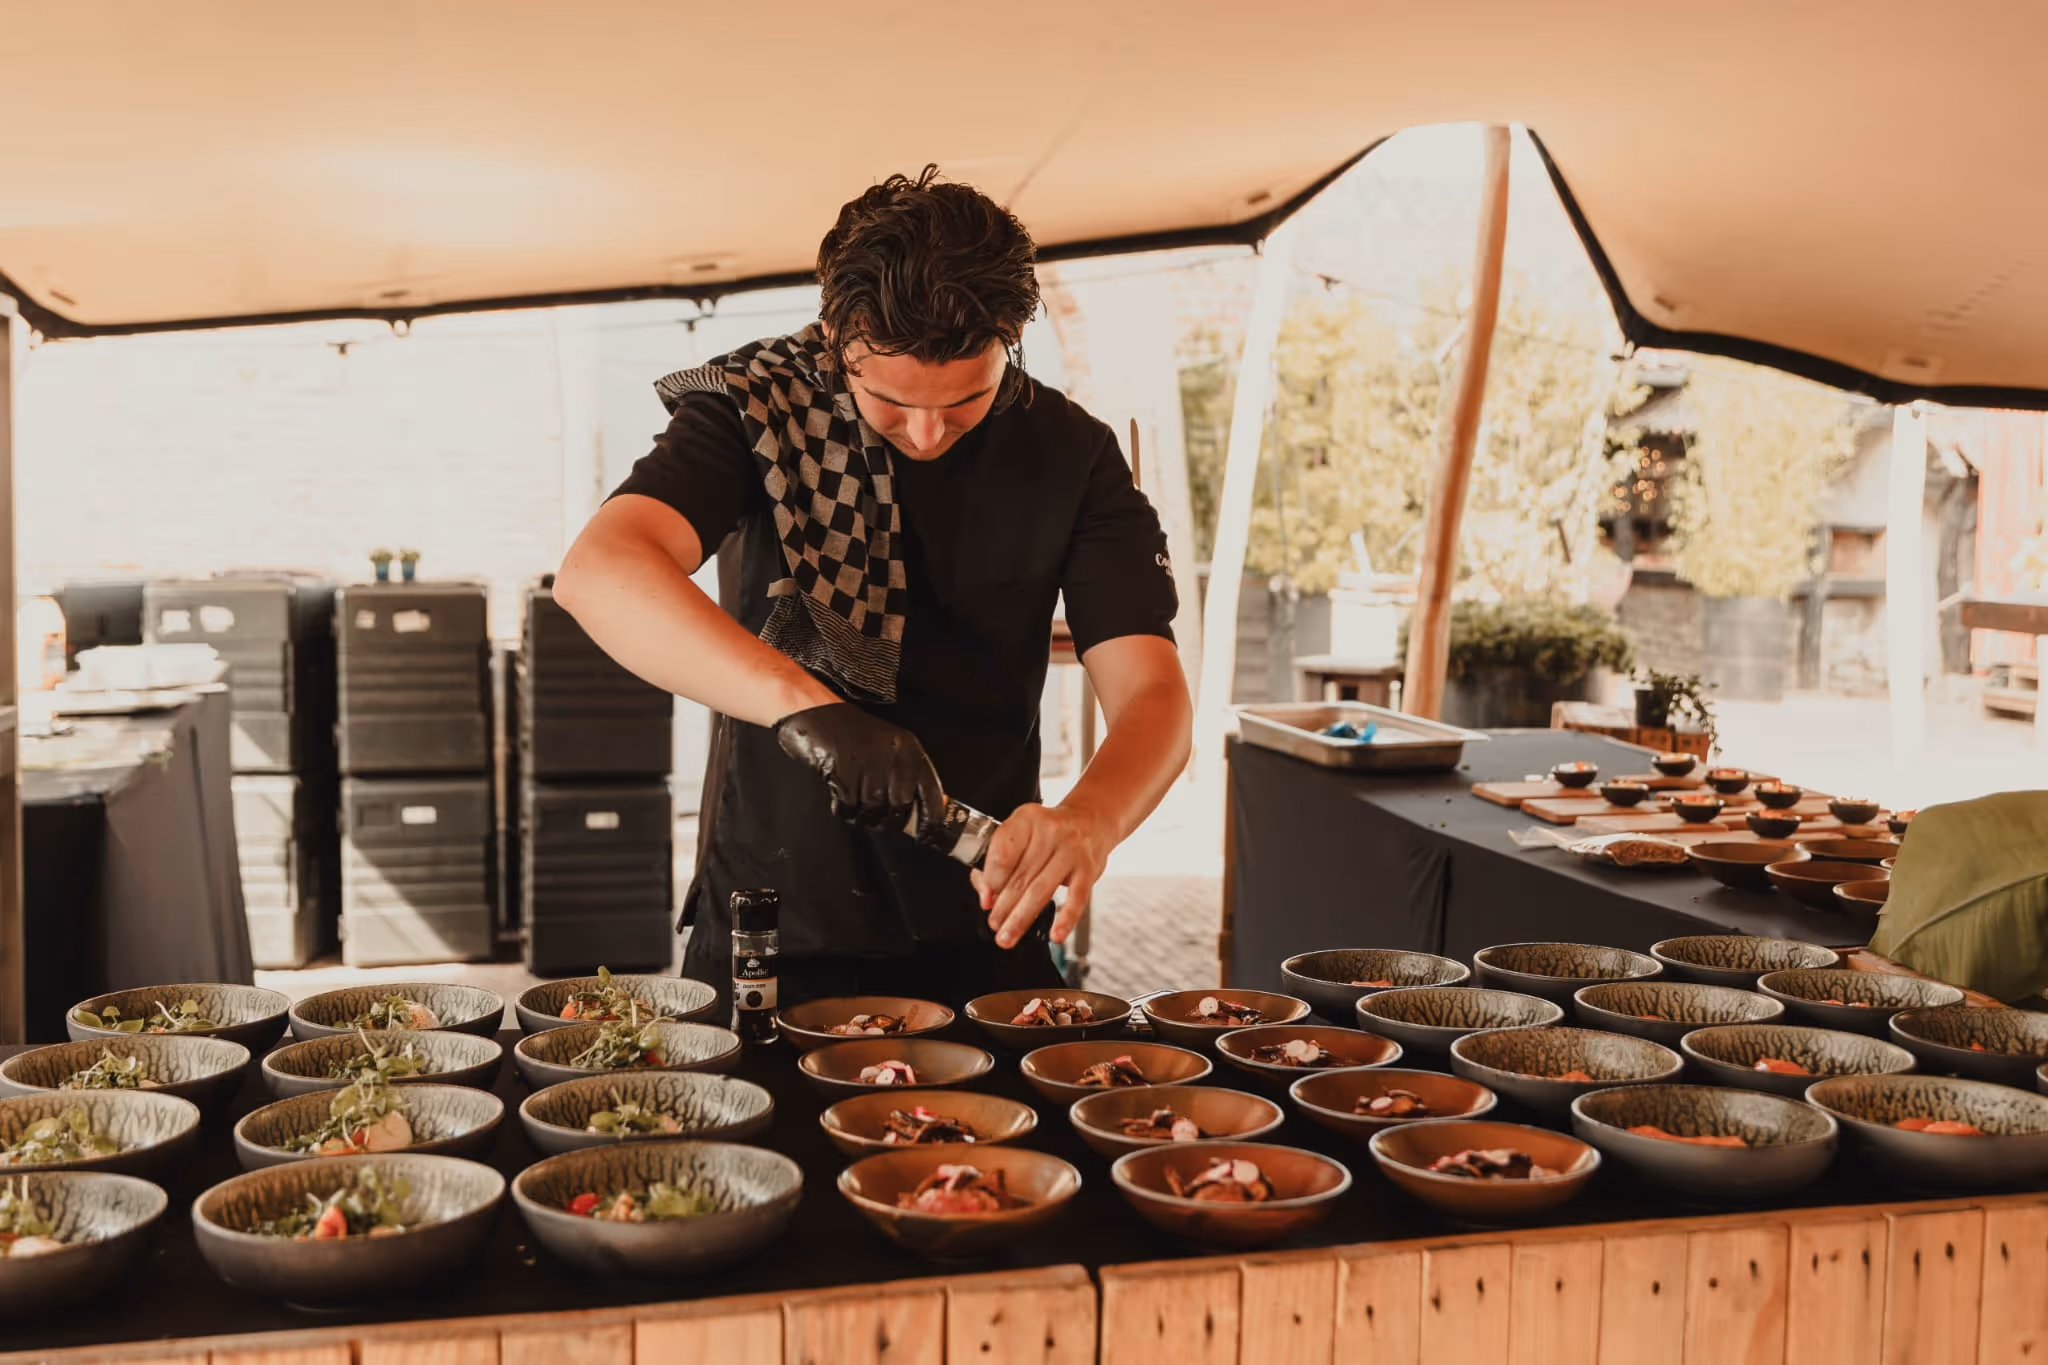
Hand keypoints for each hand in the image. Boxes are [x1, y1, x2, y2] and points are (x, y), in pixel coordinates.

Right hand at [773, 703, 943, 828]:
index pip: (930, 791)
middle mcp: (893, 753)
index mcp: (909, 749)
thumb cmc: (853, 735)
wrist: (816, 713)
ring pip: (873, 809)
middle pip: (900, 806)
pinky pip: (849, 805)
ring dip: (862, 816)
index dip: (931, 819)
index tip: (927, 836)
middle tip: (876, 820)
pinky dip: (843, 809)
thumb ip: (904, 778)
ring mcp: (868, 760)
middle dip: (888, 820)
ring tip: (854, 803)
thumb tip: (915, 816)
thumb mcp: (888, 749)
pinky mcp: (843, 769)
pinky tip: (839, 796)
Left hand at [970, 803, 1112, 948]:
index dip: (991, 881)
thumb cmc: (1050, 832)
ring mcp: (1071, 850)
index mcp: (1026, 820)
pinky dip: (1066, 919)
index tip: (986, 899)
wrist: (1090, 821)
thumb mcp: (1021, 833)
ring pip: (1041, 889)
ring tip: (1009, 935)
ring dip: (1022, 918)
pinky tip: (1056, 934)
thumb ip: (999, 861)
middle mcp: (1049, 832)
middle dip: (1003, 906)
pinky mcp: (1088, 869)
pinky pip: (1077, 898)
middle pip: (1020, 875)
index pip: (1003, 853)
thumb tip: (987, 896)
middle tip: (994, 924)